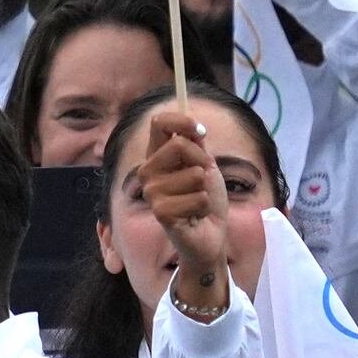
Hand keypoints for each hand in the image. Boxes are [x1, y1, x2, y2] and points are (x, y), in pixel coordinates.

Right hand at [129, 106, 239, 316]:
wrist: (209, 236)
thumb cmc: (205, 202)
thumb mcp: (205, 167)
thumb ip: (196, 146)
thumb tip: (193, 125)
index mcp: (156, 157)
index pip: (159, 124)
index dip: (181, 121)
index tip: (200, 131)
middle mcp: (148, 172)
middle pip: (179, 145)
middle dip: (202, 162)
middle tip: (202, 181)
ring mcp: (152, 192)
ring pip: (193, 174)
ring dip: (205, 189)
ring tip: (198, 202)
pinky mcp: (161, 212)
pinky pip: (197, 198)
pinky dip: (205, 206)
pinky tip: (196, 215)